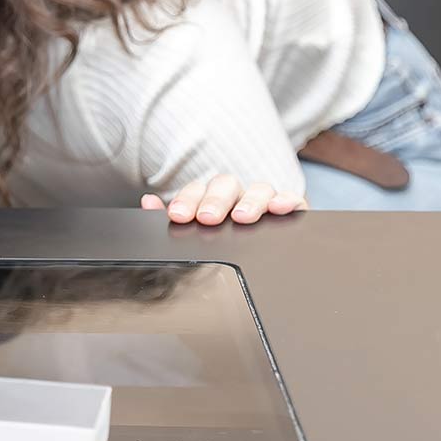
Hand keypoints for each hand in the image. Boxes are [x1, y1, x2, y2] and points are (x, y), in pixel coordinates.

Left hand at [141, 174, 307, 225]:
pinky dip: (287, 200)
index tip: (178, 215)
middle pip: (226, 185)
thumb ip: (173, 217)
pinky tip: (279, 208)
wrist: (263, 255)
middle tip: (207, 218)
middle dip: (215, 200)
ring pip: (258, 188)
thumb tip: (148, 202)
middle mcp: (237, 195)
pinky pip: (292, 199)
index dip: (186, 200)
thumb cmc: (220, 236)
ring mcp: (264, 200)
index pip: (196, 191)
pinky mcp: (290, 208)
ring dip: (250, 200)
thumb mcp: (194, 229)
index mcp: (210, 197)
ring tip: (242, 216)